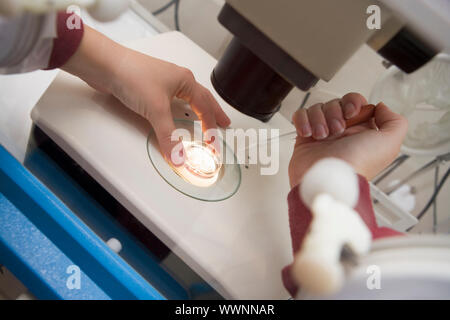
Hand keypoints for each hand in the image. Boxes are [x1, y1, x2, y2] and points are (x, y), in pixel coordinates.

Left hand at [62, 26, 229, 164]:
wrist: (105, 65)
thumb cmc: (132, 75)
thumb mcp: (156, 109)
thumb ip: (168, 136)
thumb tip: (178, 157)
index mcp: (185, 81)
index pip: (205, 108)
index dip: (212, 127)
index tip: (214, 143)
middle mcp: (177, 80)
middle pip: (202, 99)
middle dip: (213, 113)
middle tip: (224, 123)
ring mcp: (162, 83)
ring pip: (186, 99)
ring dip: (196, 111)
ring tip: (202, 119)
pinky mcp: (148, 88)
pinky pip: (171, 102)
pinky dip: (178, 112)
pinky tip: (174, 116)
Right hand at [288, 93, 407, 187]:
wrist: (329, 179)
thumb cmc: (358, 165)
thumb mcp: (390, 144)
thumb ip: (395, 122)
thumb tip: (381, 107)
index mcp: (361, 131)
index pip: (355, 103)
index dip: (352, 103)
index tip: (351, 113)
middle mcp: (342, 132)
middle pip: (335, 103)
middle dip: (334, 112)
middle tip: (337, 130)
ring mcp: (322, 134)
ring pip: (318, 108)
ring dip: (319, 118)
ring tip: (321, 136)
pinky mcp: (305, 138)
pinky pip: (300, 116)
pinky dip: (303, 121)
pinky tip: (308, 134)